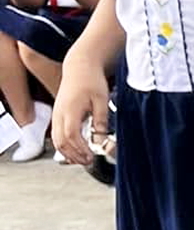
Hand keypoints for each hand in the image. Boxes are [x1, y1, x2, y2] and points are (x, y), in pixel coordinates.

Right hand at [52, 53, 111, 167]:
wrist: (79, 68)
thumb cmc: (91, 81)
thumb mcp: (101, 100)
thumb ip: (101, 120)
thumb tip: (101, 139)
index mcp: (71, 110)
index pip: (71, 135)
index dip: (80, 149)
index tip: (91, 156)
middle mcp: (60, 114)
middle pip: (61, 141)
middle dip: (74, 155)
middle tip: (89, 162)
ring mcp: (56, 115)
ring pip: (56, 140)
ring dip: (68, 153)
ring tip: (83, 160)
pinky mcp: (57, 115)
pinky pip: (56, 135)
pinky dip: (64, 146)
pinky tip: (76, 152)